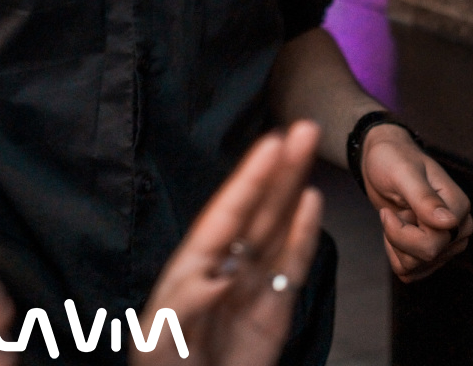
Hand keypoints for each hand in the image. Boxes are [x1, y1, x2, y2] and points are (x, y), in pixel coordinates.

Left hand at [131, 122, 322, 365]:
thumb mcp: (160, 341)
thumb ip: (185, 306)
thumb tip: (217, 277)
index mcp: (192, 265)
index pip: (225, 213)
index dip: (250, 178)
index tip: (270, 142)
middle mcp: (225, 266)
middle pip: (257, 209)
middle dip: (279, 168)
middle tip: (303, 129)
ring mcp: (253, 287)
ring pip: (278, 227)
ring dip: (294, 187)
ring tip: (309, 148)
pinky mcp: (274, 314)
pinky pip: (292, 267)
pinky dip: (303, 235)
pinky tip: (312, 204)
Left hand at [361, 123, 472, 281]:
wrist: (382, 161)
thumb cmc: (393, 159)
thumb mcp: (403, 172)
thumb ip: (424, 198)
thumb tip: (450, 223)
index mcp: (458, 208)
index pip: (434, 243)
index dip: (400, 232)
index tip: (387, 211)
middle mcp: (459, 229)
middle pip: (426, 257)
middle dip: (397, 238)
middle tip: (391, 213)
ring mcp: (447, 243)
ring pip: (416, 268)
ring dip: (395, 244)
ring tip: (397, 218)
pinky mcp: (433, 252)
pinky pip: (411, 272)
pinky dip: (395, 253)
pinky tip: (396, 230)